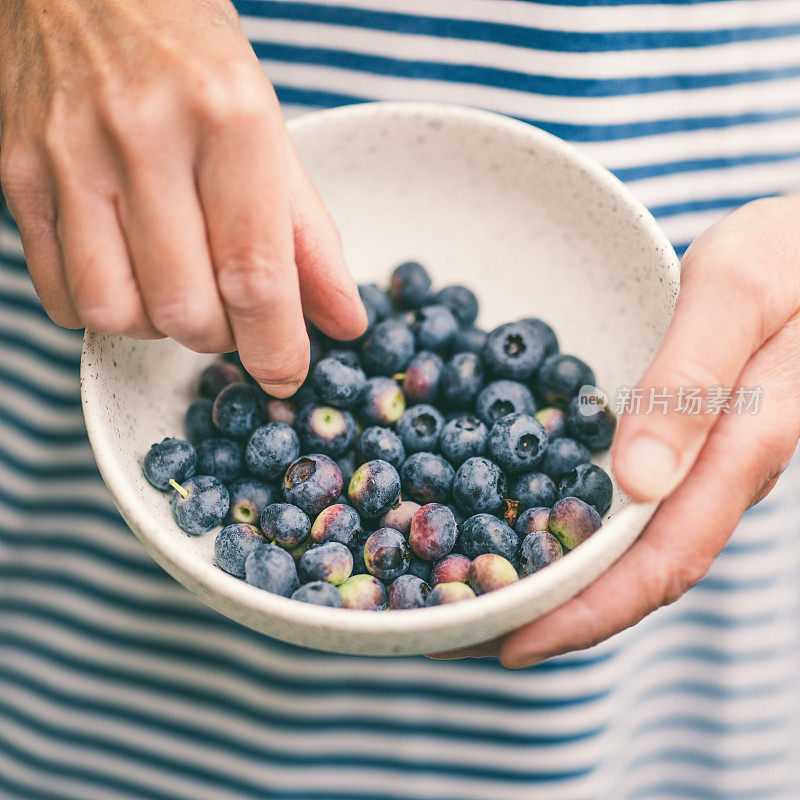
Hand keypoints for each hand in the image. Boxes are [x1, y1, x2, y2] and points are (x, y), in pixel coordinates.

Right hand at [0, 0, 365, 395]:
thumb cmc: (196, 59)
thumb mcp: (273, 136)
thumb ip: (311, 238)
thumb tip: (344, 323)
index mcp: (229, 120)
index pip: (254, 273)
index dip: (277, 346)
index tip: (287, 372)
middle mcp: (145, 137)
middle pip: (186, 310)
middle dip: (222, 337)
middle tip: (232, 309)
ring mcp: (69, 155)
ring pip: (117, 314)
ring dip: (160, 329)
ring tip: (177, 286)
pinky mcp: (17, 173)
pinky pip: (61, 297)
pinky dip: (104, 311)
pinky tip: (128, 274)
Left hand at [433, 195, 799, 667]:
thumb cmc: (789, 253)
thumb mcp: (740, 293)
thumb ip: (694, 381)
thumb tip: (637, 482)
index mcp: (739, 451)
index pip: (663, 561)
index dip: (590, 614)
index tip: (513, 644)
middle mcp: (717, 473)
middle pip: (637, 571)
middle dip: (558, 613)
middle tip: (471, 631)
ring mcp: (702, 461)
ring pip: (631, 544)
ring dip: (560, 578)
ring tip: (484, 590)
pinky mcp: (686, 439)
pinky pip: (629, 501)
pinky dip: (572, 523)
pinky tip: (525, 518)